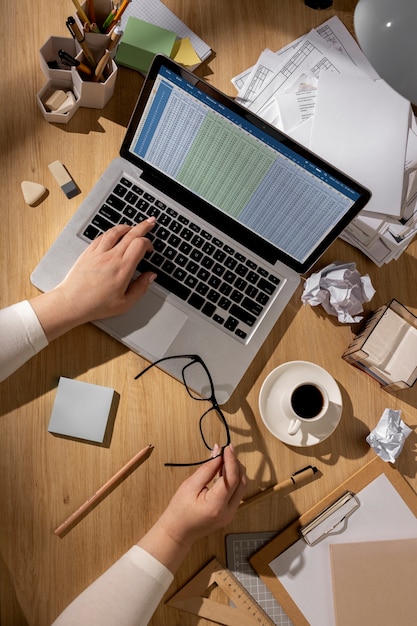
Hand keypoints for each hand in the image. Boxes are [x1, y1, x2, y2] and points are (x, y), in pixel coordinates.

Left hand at [30, 219, 156, 340]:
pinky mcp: (88, 252)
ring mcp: (98, 252)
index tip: (150, 249)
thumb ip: (141, 288)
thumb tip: (151, 276)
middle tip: (150, 221)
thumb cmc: (96, 305)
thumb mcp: (125, 303)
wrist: (71, 302)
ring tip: (132, 227)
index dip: (148, 243)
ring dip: (127, 227)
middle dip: (143, 226)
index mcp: (123, 268)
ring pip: (115, 231)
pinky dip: (111, 232)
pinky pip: (102, 236)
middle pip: (131, 233)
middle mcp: (111, 256)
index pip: (140, 244)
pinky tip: (114, 235)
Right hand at [161, 445, 246, 543]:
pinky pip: (237, 493)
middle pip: (241, 482)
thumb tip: (218, 454)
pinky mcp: (229, 513)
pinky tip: (224, 471)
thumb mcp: (190, 485)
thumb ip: (207, 470)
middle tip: (225, 451)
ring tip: (224, 460)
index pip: (232, 478)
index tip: (227, 447)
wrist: (178, 532)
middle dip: (235, 464)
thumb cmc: (179, 510)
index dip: (231, 460)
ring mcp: (231, 514)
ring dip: (236, 471)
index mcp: (216, 505)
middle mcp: (228, 512)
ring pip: (242, 487)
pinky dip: (233, 480)